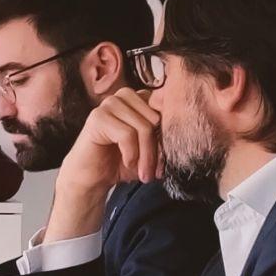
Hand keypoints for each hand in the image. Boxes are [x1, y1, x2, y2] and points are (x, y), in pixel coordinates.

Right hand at [50, 87, 162, 239]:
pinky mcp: (97, 117)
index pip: (164, 106)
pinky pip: (127, 134)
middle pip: (155, 118)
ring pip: (143, 127)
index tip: (165, 161)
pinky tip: (127, 163)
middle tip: (153, 170)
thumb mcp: (149, 148)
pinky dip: (130, 153)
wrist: (92, 179)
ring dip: (145, 155)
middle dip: (156, 148)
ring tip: (143, 172)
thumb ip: (163, 135)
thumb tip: (183, 125)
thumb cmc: (120, 163)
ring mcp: (109, 104)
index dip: (167, 133)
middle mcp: (124, 96)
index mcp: (138, 99)